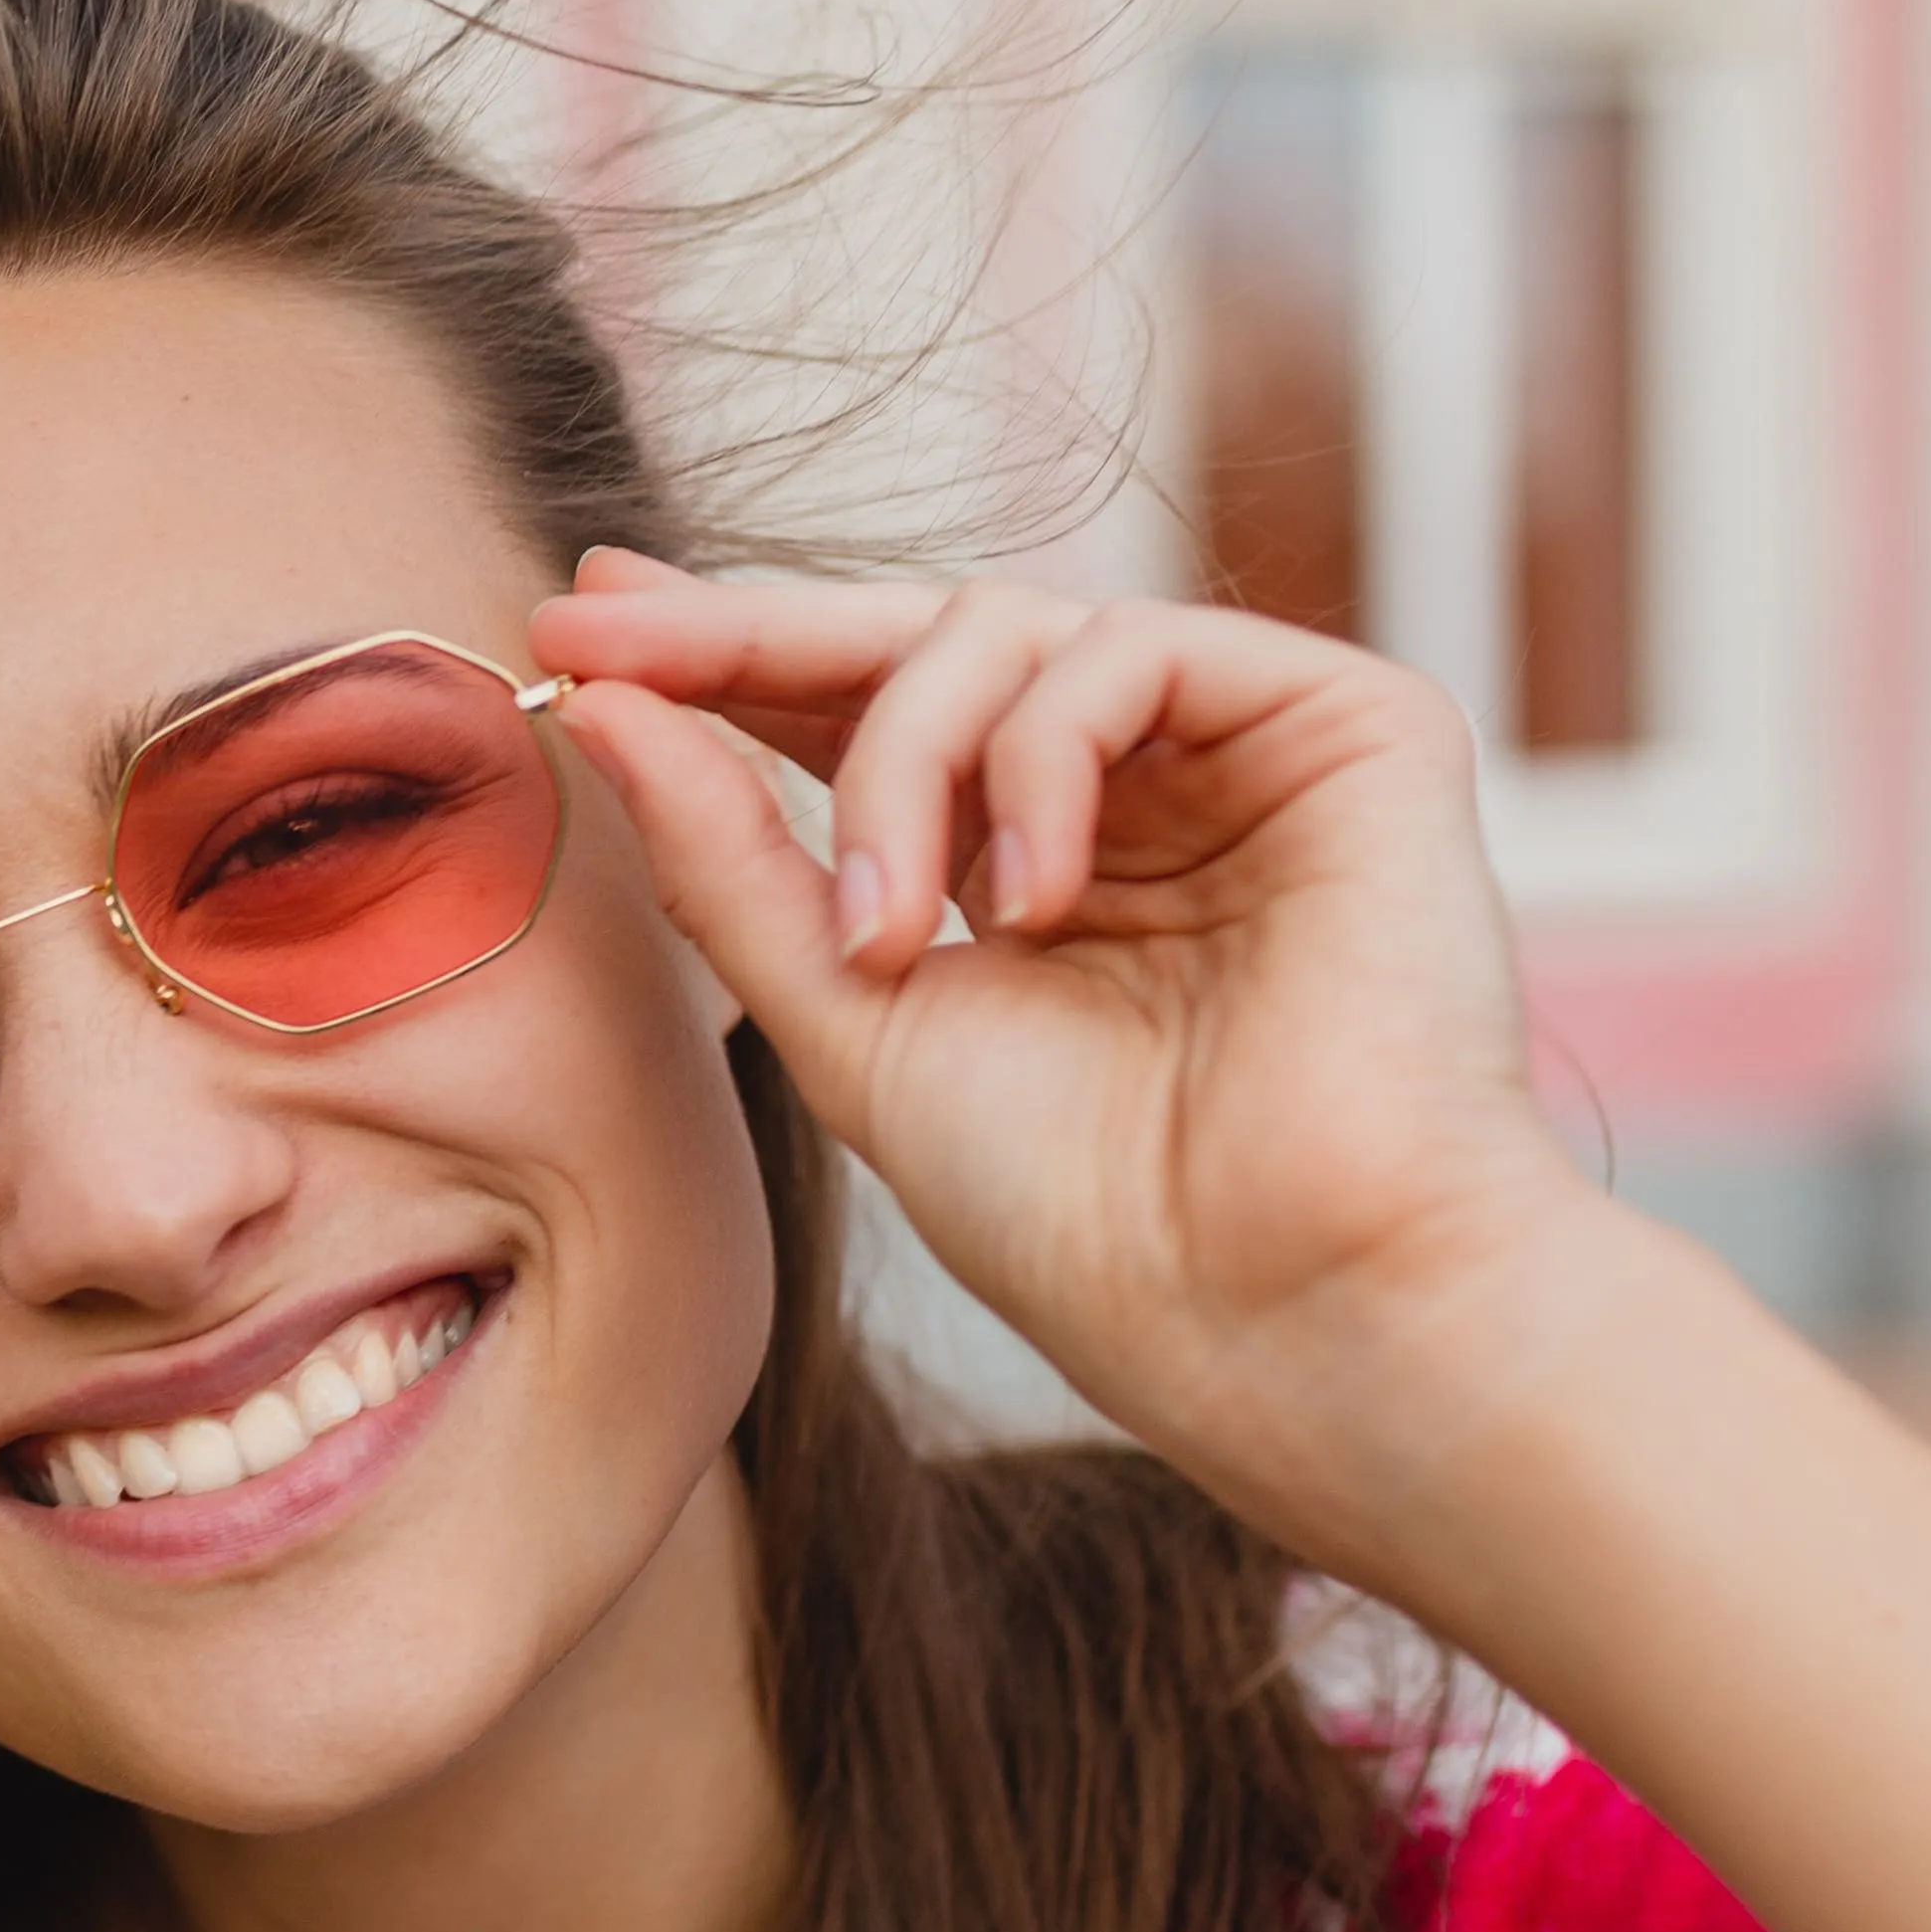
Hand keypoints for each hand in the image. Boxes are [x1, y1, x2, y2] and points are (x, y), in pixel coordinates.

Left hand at [535, 557, 1617, 1563]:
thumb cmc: (1078, 1209)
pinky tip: (1033, 901)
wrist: (1269, 1299)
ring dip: (898, 765)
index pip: (862, 721)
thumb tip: (605, 706)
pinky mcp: (1352, 726)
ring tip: (887, 933)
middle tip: (611, 635)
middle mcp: (1138, 798)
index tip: (578, 635)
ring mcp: (1243, 756)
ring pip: (1005, 633)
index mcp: (1024, 873)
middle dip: (747, 633)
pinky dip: (1038, 759)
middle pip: (922, 643)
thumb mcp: (848, 1017)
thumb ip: (731, 860)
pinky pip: (1135, 650)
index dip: (724, 663)